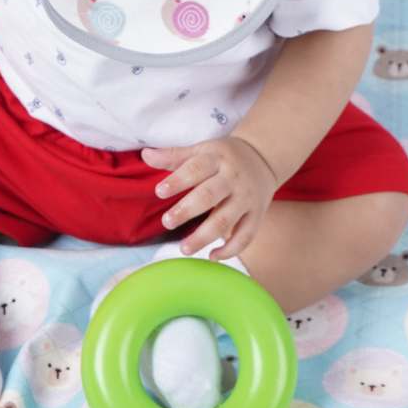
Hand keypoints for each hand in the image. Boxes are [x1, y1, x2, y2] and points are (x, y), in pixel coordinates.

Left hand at [140, 135, 279, 260]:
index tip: (159, 191)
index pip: (196, 169)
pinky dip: (230, 249)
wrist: (263, 158)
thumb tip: (145, 155)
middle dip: (187, 210)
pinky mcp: (256, 215)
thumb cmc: (223, 156)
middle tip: (166, 222)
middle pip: (209, 196)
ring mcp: (246, 198)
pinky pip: (245, 236)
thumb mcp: (201, 150)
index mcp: (216, 159)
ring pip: (226, 220)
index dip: (177, 180)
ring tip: (184, 248)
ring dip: (204, 237)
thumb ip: (173, 156)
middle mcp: (232, 179)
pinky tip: (212, 257)